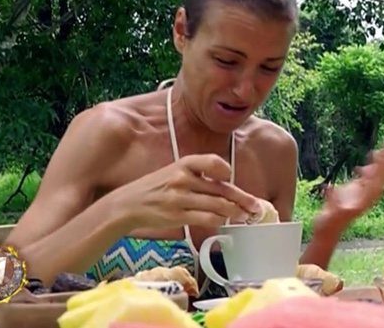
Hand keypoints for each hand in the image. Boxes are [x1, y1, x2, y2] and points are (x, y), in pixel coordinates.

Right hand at [112, 154, 260, 229]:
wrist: (127, 204)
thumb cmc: (154, 188)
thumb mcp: (173, 172)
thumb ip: (197, 176)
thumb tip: (225, 187)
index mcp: (183, 163)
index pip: (213, 162)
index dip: (227, 170)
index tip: (232, 178)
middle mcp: (183, 178)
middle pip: (220, 188)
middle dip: (242, 198)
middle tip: (256, 206)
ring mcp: (180, 197)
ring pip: (216, 204)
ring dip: (234, 212)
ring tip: (245, 216)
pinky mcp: (177, 215)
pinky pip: (205, 218)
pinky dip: (218, 220)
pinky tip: (225, 222)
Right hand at [318, 143, 383, 226]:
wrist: (327, 232)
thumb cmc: (330, 223)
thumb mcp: (332, 212)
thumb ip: (333, 200)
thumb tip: (333, 191)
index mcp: (365, 198)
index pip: (379, 177)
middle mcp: (366, 196)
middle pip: (381, 175)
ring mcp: (362, 195)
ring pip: (375, 178)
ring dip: (377, 165)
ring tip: (375, 153)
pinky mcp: (354, 197)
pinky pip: (365, 182)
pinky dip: (365, 173)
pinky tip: (359, 168)